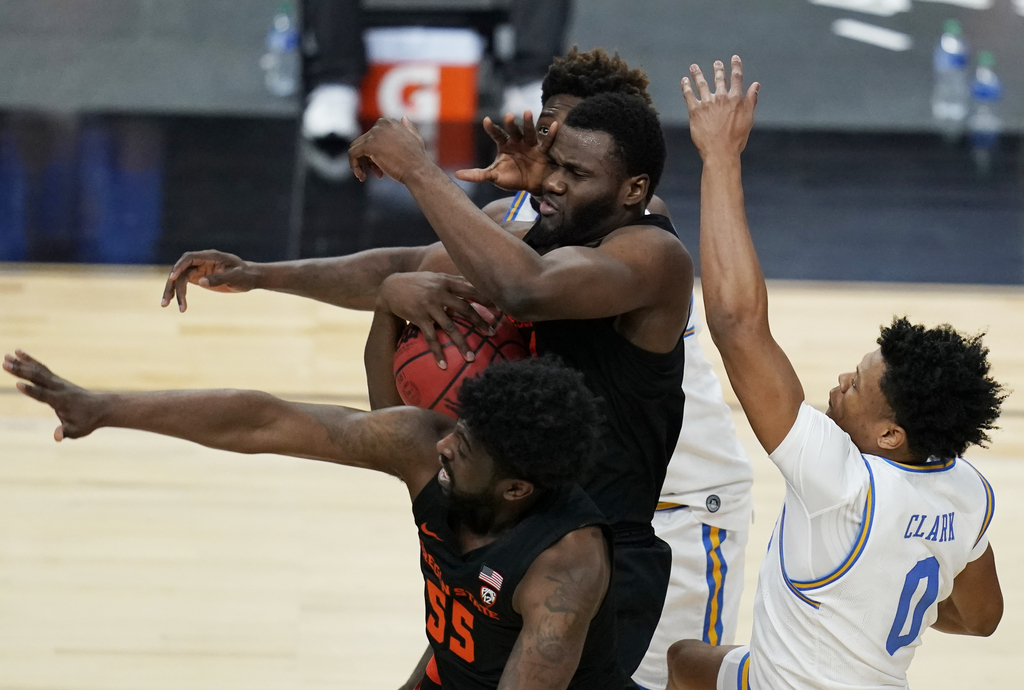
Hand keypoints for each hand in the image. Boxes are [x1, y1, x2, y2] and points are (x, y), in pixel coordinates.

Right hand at [3, 350, 104, 440]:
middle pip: (38, 378)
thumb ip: (64, 432)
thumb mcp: (77, 431)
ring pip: (39, 370)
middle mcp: (59, 388)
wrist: (101, 408)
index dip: (31, 390)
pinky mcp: (57, 379)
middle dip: (21, 371)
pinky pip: (42, 369)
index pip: (43, 395)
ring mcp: (58, 382)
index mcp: (61, 401)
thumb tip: (56, 437)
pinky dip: (31, 361)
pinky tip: (19, 353)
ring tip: (7, 355)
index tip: (17, 384)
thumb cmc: (87, 421)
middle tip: (4, 363)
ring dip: (22, 363)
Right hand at [161, 250, 256, 311]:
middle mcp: (201, 261)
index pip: (189, 258)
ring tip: (165, 305)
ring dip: (172, 291)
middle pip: (180, 270)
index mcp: (210, 256)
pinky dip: (180, 294)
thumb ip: (219, 278)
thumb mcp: (236, 277)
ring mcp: (198, 269)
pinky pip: (184, 284)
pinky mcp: (198, 278)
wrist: (250, 278)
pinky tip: (180, 306)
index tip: (172, 278)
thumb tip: (200, 282)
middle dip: (171, 284)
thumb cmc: (245, 276)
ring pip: (179, 278)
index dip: (179, 266)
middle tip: (166, 300)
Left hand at [348, 117, 431, 182]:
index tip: (381, 163)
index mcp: (389, 122)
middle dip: (368, 159)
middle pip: (364, 142)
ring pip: (357, 148)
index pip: (373, 135)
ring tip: (367, 176)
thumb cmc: (418, 158)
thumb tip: (403, 118)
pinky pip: (353, 154)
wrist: (417, 169)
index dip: (375, 151)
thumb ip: (408, 128)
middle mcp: (380, 124)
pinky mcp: (368, 145)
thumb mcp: (415, 138)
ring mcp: (373, 134)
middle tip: (376, 172)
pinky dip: (354, 165)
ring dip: (361, 163)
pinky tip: (361, 176)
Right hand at [378, 272, 495, 368]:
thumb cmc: (417, 283)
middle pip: (464, 308)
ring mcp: (429, 305)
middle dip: (480, 321)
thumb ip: (453, 282)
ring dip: (461, 343)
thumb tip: (475, 286)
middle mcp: (439, 292)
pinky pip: (430, 337)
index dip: (486, 298)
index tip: (501, 309)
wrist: (390, 287)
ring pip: (449, 326)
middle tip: (492, 334)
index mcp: (446, 282)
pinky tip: (443, 364)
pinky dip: (437, 351)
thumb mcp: (435, 277)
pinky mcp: (418, 317)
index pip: (471, 289)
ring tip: (471, 358)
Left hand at [454, 111, 555, 193]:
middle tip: (508, 116)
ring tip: (527, 112)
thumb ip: (477, 175)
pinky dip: (550, 134)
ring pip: (528, 133)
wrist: (530, 187)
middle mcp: (517, 142)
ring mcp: (530, 146)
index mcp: (504, 146)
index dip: (492, 128)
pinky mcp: (542, 152)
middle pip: (513, 131)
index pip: (497, 134)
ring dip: (528, 123)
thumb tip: (457, 175)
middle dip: (511, 124)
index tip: (486, 120)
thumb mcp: (493, 177)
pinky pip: (546, 142)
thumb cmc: (511, 179)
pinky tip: (555, 125)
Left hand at [681, 56, 758, 159]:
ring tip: (693, 67)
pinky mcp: (695, 111)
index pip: (736, 78)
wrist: (720, 151)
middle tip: (716, 63)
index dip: (735, 67)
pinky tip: (684, 81)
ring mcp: (707, 103)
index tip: (734, 58)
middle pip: (719, 79)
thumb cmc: (736, 138)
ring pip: (701, 84)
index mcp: (735, 99)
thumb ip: (751, 100)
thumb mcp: (748, 119)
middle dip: (718, 70)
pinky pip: (689, 95)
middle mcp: (721, 98)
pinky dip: (686, 87)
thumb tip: (756, 85)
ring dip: (697, 74)